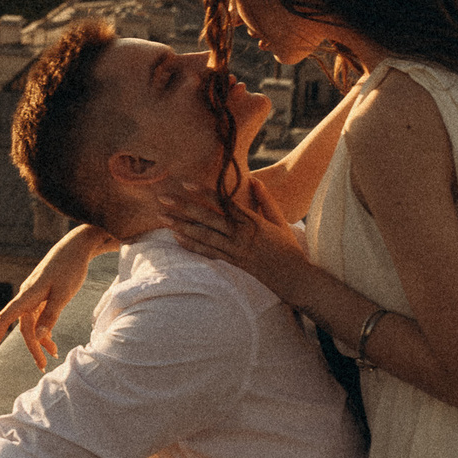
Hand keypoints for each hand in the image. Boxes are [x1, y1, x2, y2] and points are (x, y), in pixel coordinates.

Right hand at [0, 226, 112, 368]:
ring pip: (32, 323)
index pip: (6, 318)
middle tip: (42, 366)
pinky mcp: (42, 294)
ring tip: (53, 355)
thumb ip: (51, 316)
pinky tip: (52, 339)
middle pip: (24, 327)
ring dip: (40, 340)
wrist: (76, 247)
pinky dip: (45, 328)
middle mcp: (27, 296)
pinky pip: (39, 316)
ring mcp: (33, 295)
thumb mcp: (63, 295)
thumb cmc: (70, 269)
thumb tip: (37, 338)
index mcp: (28, 295)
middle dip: (32, 348)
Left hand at [158, 176, 310, 296]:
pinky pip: (208, 253)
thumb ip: (265, 200)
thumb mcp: (279, 220)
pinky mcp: (232, 264)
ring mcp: (235, 250)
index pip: (224, 202)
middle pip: (208, 218)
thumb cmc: (287, 247)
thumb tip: (254, 180)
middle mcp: (241, 234)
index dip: (203, 192)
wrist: (294, 277)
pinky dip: (192, 246)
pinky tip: (177, 238)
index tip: (185, 183)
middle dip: (183, 207)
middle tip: (163, 198)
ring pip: (204, 236)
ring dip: (182, 226)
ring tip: (163, 218)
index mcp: (253, 221)